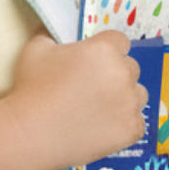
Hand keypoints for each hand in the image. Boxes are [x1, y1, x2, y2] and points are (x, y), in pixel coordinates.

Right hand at [8, 31, 147, 169]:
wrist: (30, 134)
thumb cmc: (32, 89)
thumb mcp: (36, 49)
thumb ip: (53, 35)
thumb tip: (58, 34)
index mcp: (104, 49)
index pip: (119, 41)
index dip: (106, 50)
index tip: (92, 63)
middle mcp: (123, 74)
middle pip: (130, 67)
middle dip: (114, 74)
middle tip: (90, 89)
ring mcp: (130, 104)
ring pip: (138, 94)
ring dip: (124, 98)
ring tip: (98, 109)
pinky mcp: (131, 130)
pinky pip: (137, 122)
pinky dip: (123, 124)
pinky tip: (102, 127)